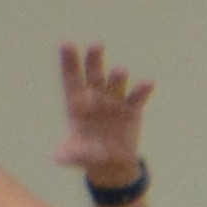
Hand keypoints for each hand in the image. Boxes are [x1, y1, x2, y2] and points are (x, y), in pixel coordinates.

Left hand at [59, 42, 154, 185]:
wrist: (111, 162)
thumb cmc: (88, 154)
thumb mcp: (76, 155)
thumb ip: (68, 154)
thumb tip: (58, 158)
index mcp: (76, 103)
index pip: (72, 78)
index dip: (69, 62)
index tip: (67, 44)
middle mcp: (95, 96)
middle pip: (94, 74)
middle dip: (94, 60)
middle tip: (96, 45)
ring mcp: (114, 101)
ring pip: (115, 83)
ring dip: (117, 76)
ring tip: (120, 71)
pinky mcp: (132, 109)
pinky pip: (137, 97)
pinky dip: (142, 90)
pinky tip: (148, 83)